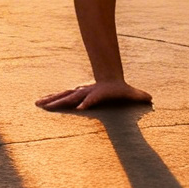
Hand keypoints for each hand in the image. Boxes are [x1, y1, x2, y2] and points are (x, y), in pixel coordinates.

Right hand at [36, 79, 150, 111]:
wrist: (110, 79)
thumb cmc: (120, 90)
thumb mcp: (130, 93)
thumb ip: (139, 95)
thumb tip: (150, 98)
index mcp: (97, 93)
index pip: (91, 98)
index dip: (87, 102)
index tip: (81, 108)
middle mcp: (85, 92)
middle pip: (72, 97)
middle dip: (61, 102)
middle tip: (49, 107)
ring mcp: (78, 92)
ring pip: (63, 96)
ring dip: (51, 101)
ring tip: (38, 104)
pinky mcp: (74, 94)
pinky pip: (60, 97)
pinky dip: (50, 100)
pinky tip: (40, 103)